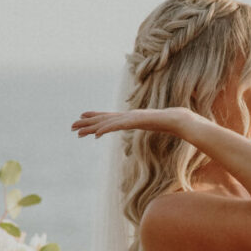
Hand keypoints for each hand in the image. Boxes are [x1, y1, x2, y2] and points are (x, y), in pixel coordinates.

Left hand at [72, 106, 198, 139]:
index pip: (109, 117)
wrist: (179, 120)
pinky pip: (117, 127)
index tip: (82, 118)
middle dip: (87, 123)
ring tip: (77, 131)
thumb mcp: (156, 126)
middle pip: (104, 119)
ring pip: (107, 123)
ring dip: (91, 127)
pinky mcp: (135, 122)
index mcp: (131, 117)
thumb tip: (151, 126)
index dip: (95, 117)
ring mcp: (131, 118)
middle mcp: (128, 116)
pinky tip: (97, 135)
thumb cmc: (171, 124)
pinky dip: (106, 130)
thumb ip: (151, 125)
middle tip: (71, 127)